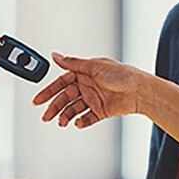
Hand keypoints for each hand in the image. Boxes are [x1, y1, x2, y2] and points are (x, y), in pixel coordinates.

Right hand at [33, 52, 155, 127]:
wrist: (140, 91)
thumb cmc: (122, 74)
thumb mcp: (94, 66)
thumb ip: (72, 63)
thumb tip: (55, 55)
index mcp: (84, 73)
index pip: (61, 83)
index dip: (49, 91)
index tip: (38, 100)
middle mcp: (87, 86)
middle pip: (65, 98)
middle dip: (54, 107)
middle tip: (45, 116)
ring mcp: (93, 99)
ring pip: (74, 109)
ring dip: (66, 116)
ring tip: (61, 122)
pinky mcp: (101, 111)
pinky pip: (87, 118)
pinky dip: (80, 121)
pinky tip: (76, 123)